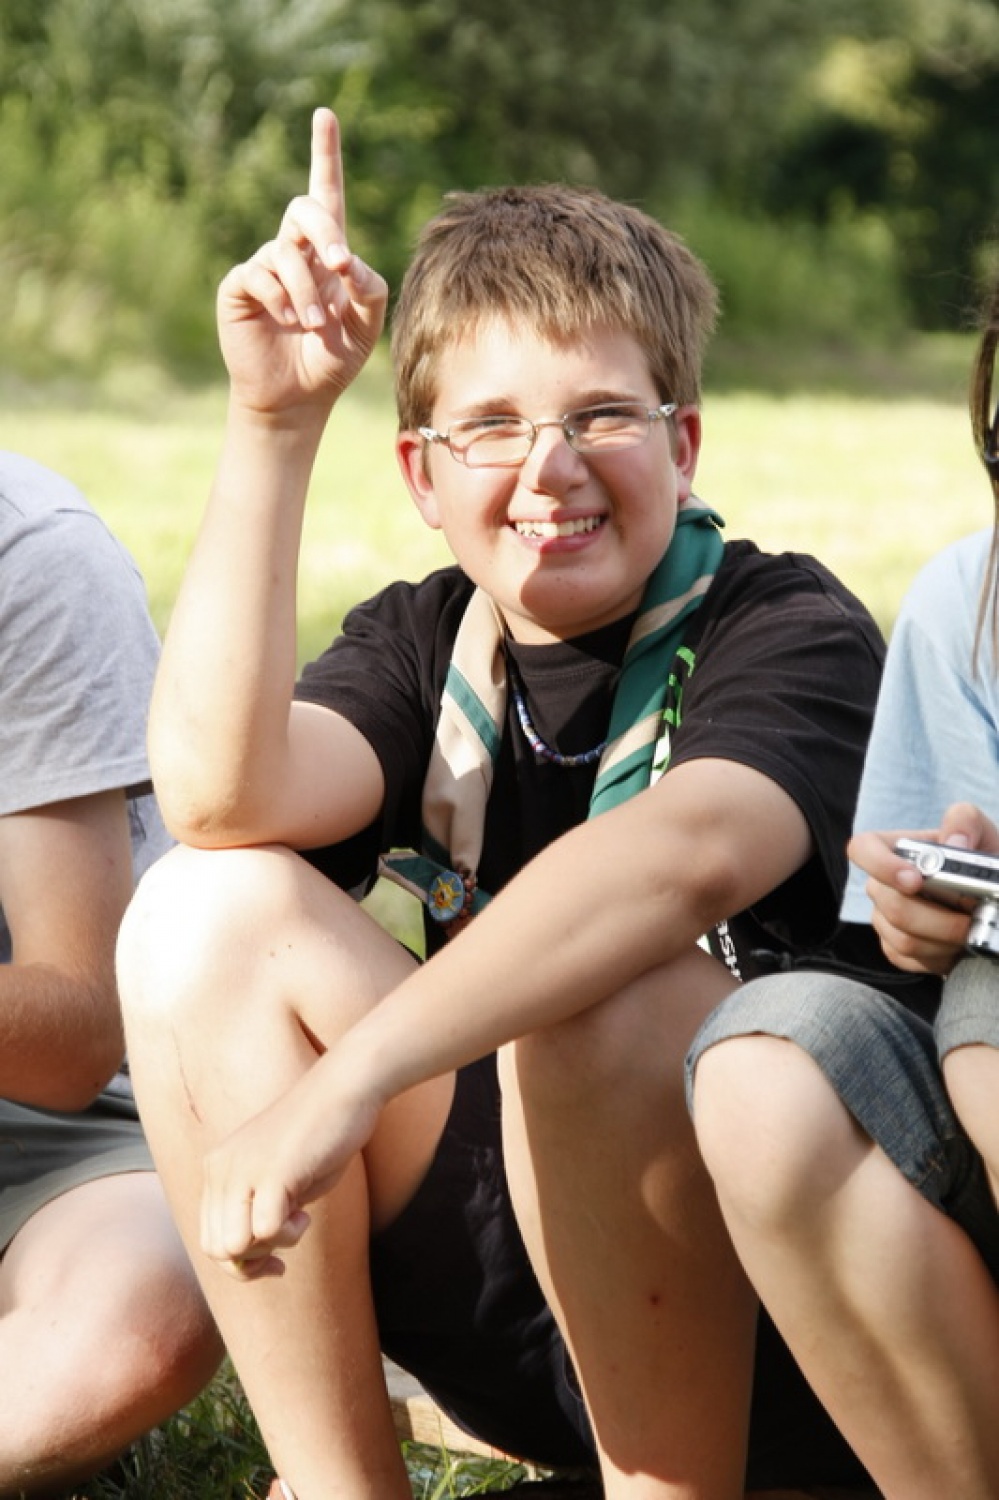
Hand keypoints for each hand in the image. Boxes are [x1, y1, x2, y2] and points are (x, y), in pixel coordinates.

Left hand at [200, 1051, 383, 1278]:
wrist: (345, 1088)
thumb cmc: (319, 1135)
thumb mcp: (278, 1179)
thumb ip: (257, 1213)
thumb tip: (247, 1263)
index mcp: (217, 1169)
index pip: (210, 1240)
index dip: (243, 1262)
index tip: (277, 1258)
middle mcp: (220, 1169)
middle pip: (217, 1250)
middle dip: (255, 1260)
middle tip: (289, 1235)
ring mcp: (242, 1170)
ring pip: (233, 1247)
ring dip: (271, 1247)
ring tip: (298, 1218)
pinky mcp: (271, 1172)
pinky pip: (265, 1231)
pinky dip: (289, 1235)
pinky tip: (306, 1212)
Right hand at [217, 108, 386, 418]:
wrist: (297, 399)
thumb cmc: (332, 360)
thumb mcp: (365, 326)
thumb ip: (369, 288)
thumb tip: (348, 261)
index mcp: (327, 253)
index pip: (327, 194)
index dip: (325, 154)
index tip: (325, 114)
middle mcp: (294, 251)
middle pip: (305, 209)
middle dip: (325, 232)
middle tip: (340, 266)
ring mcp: (264, 266)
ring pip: (285, 252)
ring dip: (307, 290)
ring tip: (315, 326)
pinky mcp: (240, 286)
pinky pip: (260, 275)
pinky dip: (281, 299)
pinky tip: (288, 323)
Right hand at [849, 802, 998, 974]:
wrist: (989, 898)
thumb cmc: (981, 862)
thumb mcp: (981, 833)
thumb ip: (965, 821)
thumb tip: (953, 843)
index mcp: (895, 850)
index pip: (862, 849)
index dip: (880, 865)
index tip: (915, 880)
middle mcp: (882, 885)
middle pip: (891, 905)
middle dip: (937, 918)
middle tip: (972, 916)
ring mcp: (884, 918)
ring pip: (902, 938)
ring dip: (943, 940)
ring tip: (970, 932)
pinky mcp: (893, 948)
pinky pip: (907, 959)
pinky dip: (939, 957)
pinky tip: (957, 947)